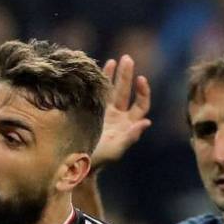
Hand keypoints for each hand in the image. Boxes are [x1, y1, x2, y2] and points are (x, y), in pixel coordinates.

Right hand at [91, 54, 151, 169]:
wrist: (76, 165)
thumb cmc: (98, 161)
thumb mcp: (116, 151)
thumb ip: (131, 137)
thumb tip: (147, 122)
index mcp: (127, 125)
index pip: (141, 105)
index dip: (143, 92)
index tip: (140, 79)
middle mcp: (118, 117)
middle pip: (126, 92)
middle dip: (126, 75)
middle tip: (127, 58)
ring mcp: (104, 114)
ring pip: (111, 90)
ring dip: (114, 75)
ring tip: (115, 60)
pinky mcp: (91, 112)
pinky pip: (97, 93)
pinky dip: (99, 81)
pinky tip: (99, 68)